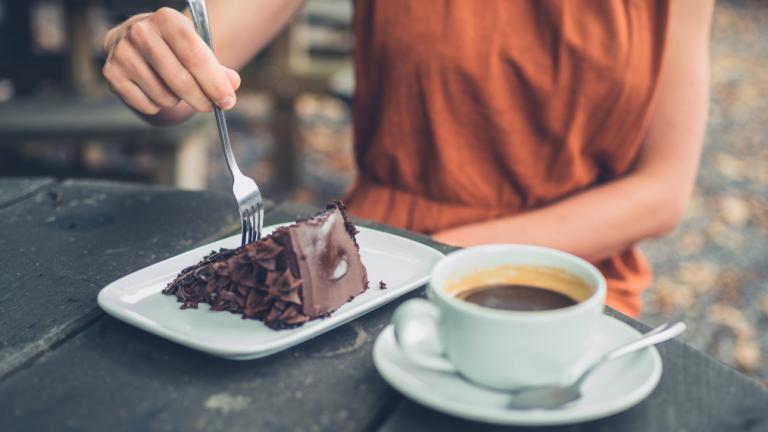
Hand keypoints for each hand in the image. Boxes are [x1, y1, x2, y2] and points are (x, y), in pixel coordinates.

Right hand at [102, 7, 240, 114]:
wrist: (136, 42)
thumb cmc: (174, 48)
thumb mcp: (197, 49)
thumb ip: (218, 69)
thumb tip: (232, 85)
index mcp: (166, 19)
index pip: (194, 55)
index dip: (214, 82)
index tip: (228, 101)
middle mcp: (140, 32)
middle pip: (180, 81)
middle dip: (202, 99)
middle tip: (213, 107)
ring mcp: (122, 53)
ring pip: (165, 96)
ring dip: (178, 100)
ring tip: (174, 86)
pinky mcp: (112, 74)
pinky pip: (148, 105)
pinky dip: (158, 105)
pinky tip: (155, 89)